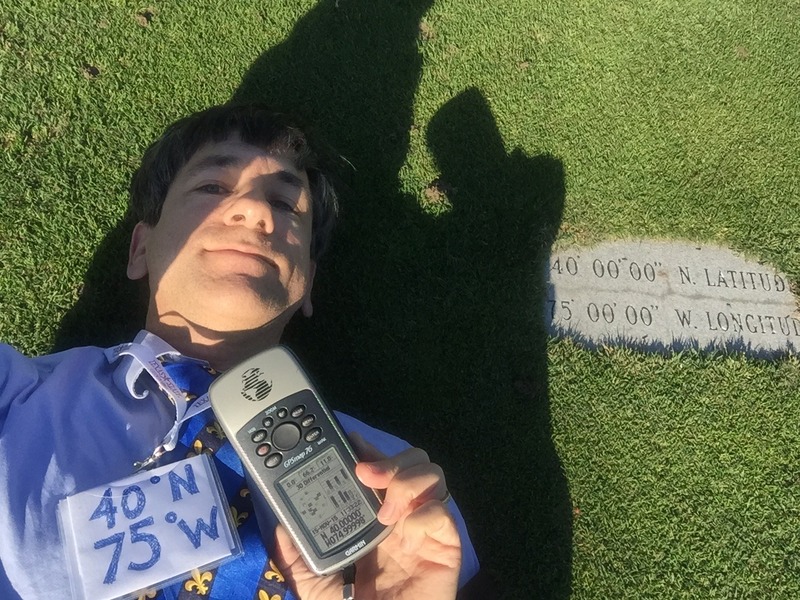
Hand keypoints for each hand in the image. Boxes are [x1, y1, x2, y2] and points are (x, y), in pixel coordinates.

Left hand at [272, 435, 461, 598]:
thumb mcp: (315, 584)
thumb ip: (296, 556)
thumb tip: (280, 526)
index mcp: (375, 519)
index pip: (380, 468)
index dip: (369, 449)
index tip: (350, 441)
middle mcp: (403, 516)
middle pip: (413, 461)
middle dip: (391, 458)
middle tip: (365, 473)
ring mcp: (425, 529)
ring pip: (433, 474)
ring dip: (407, 480)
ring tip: (384, 509)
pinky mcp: (445, 547)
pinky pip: (443, 511)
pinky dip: (424, 511)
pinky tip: (404, 531)